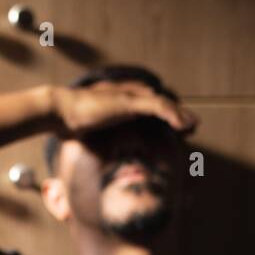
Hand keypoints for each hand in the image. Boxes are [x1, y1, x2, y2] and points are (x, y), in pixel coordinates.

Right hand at [51, 80, 197, 137]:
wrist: (60, 111)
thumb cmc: (68, 123)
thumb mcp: (87, 132)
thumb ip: (95, 139)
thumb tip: (93, 159)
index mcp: (120, 102)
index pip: (147, 107)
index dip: (163, 117)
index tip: (175, 130)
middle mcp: (127, 95)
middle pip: (160, 103)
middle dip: (176, 115)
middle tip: (191, 127)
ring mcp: (129, 97)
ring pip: (163, 104)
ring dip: (180, 115)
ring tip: (193, 127)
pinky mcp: (130, 102)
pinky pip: (158, 107)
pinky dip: (172, 115)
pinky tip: (182, 126)